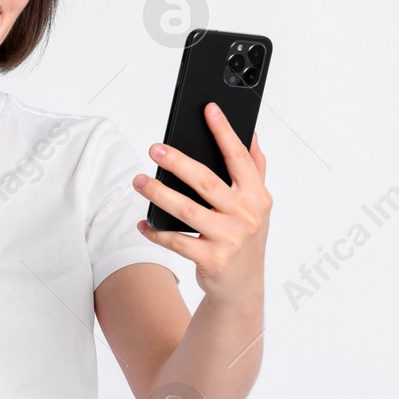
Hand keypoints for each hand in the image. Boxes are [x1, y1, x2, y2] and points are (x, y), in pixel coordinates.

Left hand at [134, 102, 270, 307]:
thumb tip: (252, 135)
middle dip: (178, 162)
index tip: (209, 109)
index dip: (224, 132)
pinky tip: (143, 222)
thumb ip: (256, 170)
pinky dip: (156, 231)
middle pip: (206, 181)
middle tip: (155, 149)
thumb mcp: (258, 206)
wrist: (242, 288)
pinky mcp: (211, 260)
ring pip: (187, 210)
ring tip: (139, 181)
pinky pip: (176, 241)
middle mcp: (245, 215)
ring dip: (159, 193)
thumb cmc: (246, 240)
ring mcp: (229, 238)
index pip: (239, 158)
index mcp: (257, 197)